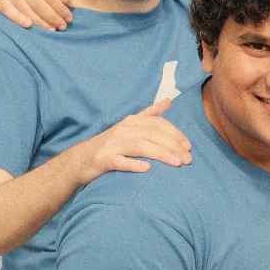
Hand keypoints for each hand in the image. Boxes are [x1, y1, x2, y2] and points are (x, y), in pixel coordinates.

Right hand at [0, 0, 76, 30]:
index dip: (60, 9)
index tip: (68, 19)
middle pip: (37, 3)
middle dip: (51, 17)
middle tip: (61, 27)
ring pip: (25, 8)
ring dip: (39, 21)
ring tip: (51, 30)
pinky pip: (7, 9)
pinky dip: (17, 18)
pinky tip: (28, 25)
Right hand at [68, 98, 192, 183]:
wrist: (81, 160)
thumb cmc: (112, 144)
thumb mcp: (130, 126)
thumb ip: (149, 114)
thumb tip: (169, 100)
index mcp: (132, 121)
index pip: (158, 124)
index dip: (175, 134)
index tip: (189, 146)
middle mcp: (123, 129)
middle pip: (152, 134)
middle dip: (173, 146)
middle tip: (188, 159)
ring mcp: (112, 144)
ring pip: (140, 146)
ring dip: (161, 154)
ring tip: (177, 163)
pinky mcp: (103, 159)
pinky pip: (120, 161)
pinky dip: (134, 164)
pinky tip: (147, 169)